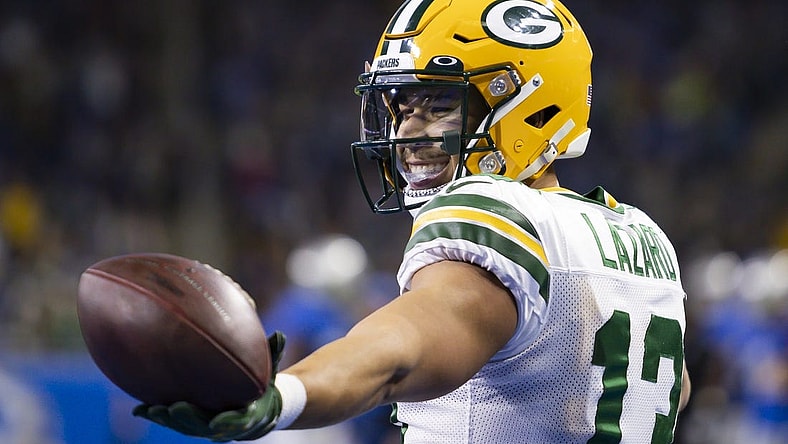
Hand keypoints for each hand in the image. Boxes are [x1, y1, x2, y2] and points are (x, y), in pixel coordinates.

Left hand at [133, 331, 286, 441]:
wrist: (258, 410)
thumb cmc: (264, 386)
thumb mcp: (271, 372)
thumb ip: (274, 354)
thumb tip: (280, 334)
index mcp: (246, 414)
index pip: (237, 421)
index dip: (227, 422)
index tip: (217, 421)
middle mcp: (223, 424)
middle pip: (203, 426)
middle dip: (188, 419)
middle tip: (173, 409)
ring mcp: (206, 425)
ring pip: (184, 427)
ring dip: (167, 420)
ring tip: (149, 410)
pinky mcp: (192, 422)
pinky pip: (174, 422)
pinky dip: (158, 416)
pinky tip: (140, 409)